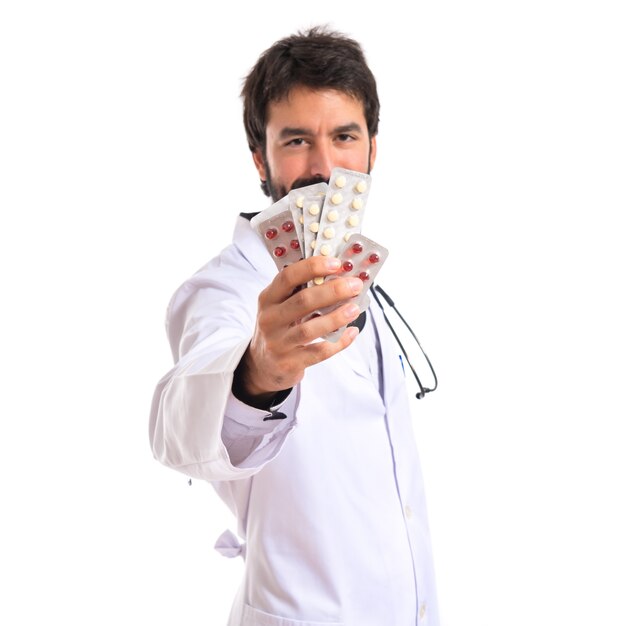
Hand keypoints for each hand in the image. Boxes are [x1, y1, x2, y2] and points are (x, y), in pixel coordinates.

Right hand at [233, 256, 363, 406]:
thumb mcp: (279, 307)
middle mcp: (269, 319)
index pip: (288, 277)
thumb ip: (301, 292)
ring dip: (336, 317)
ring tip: (355, 309)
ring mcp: (277, 343)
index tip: (336, 263)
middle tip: (355, 285)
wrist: (262, 366)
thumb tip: (340, 277)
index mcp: (268, 299)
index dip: (313, 267)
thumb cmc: (279, 329)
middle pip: (303, 301)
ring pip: (309, 328)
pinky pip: (318, 352)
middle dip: (333, 291)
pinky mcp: (288, 363)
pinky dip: (338, 342)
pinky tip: (351, 332)